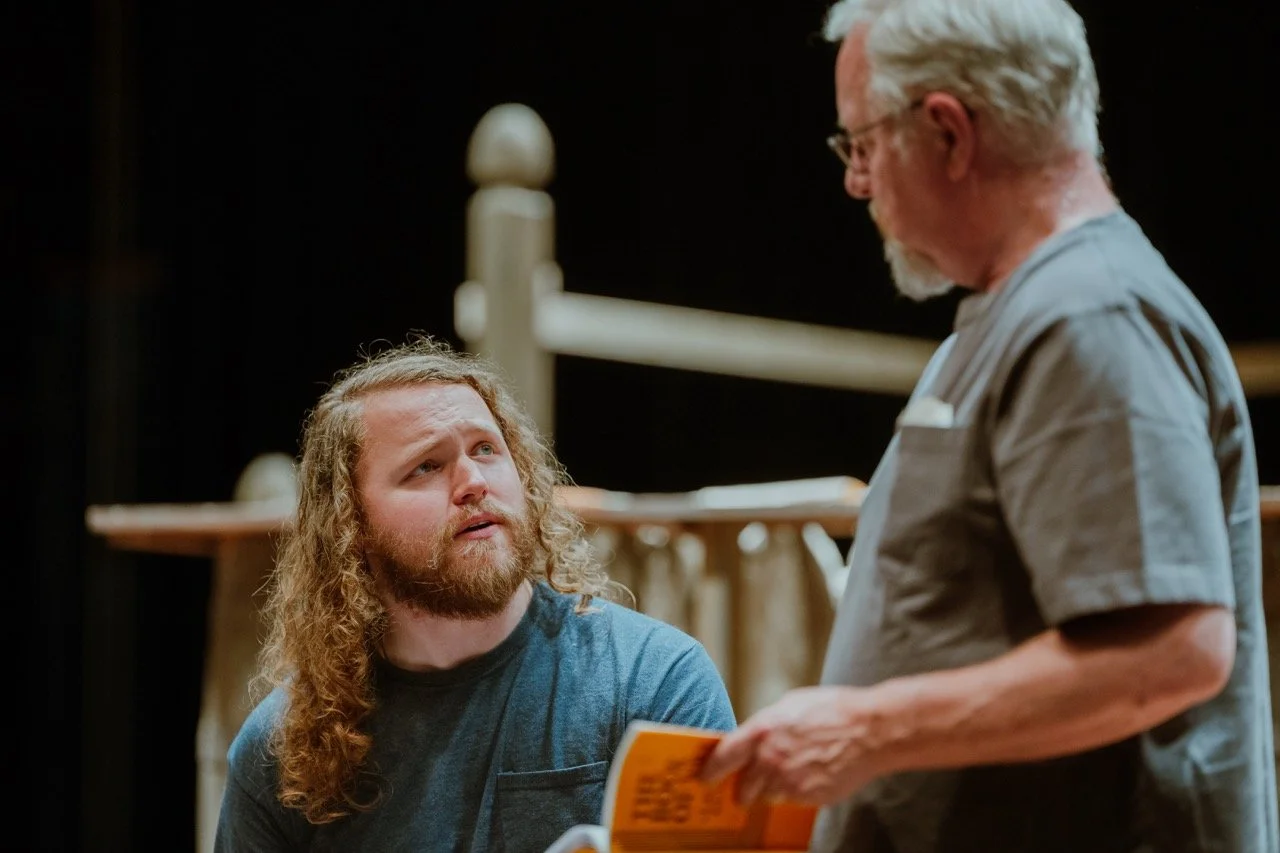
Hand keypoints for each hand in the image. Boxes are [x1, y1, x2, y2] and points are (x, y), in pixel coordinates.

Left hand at [698, 685, 885, 805]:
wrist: (869, 731)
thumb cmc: (832, 710)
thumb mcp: (790, 705)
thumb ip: (766, 726)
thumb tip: (754, 738)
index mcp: (762, 732)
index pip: (723, 757)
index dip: (710, 770)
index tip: (704, 778)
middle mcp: (771, 760)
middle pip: (742, 787)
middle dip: (741, 788)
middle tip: (744, 786)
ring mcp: (790, 783)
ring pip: (768, 796)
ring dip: (772, 789)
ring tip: (791, 772)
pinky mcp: (809, 798)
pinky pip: (793, 800)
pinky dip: (797, 792)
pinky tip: (812, 774)